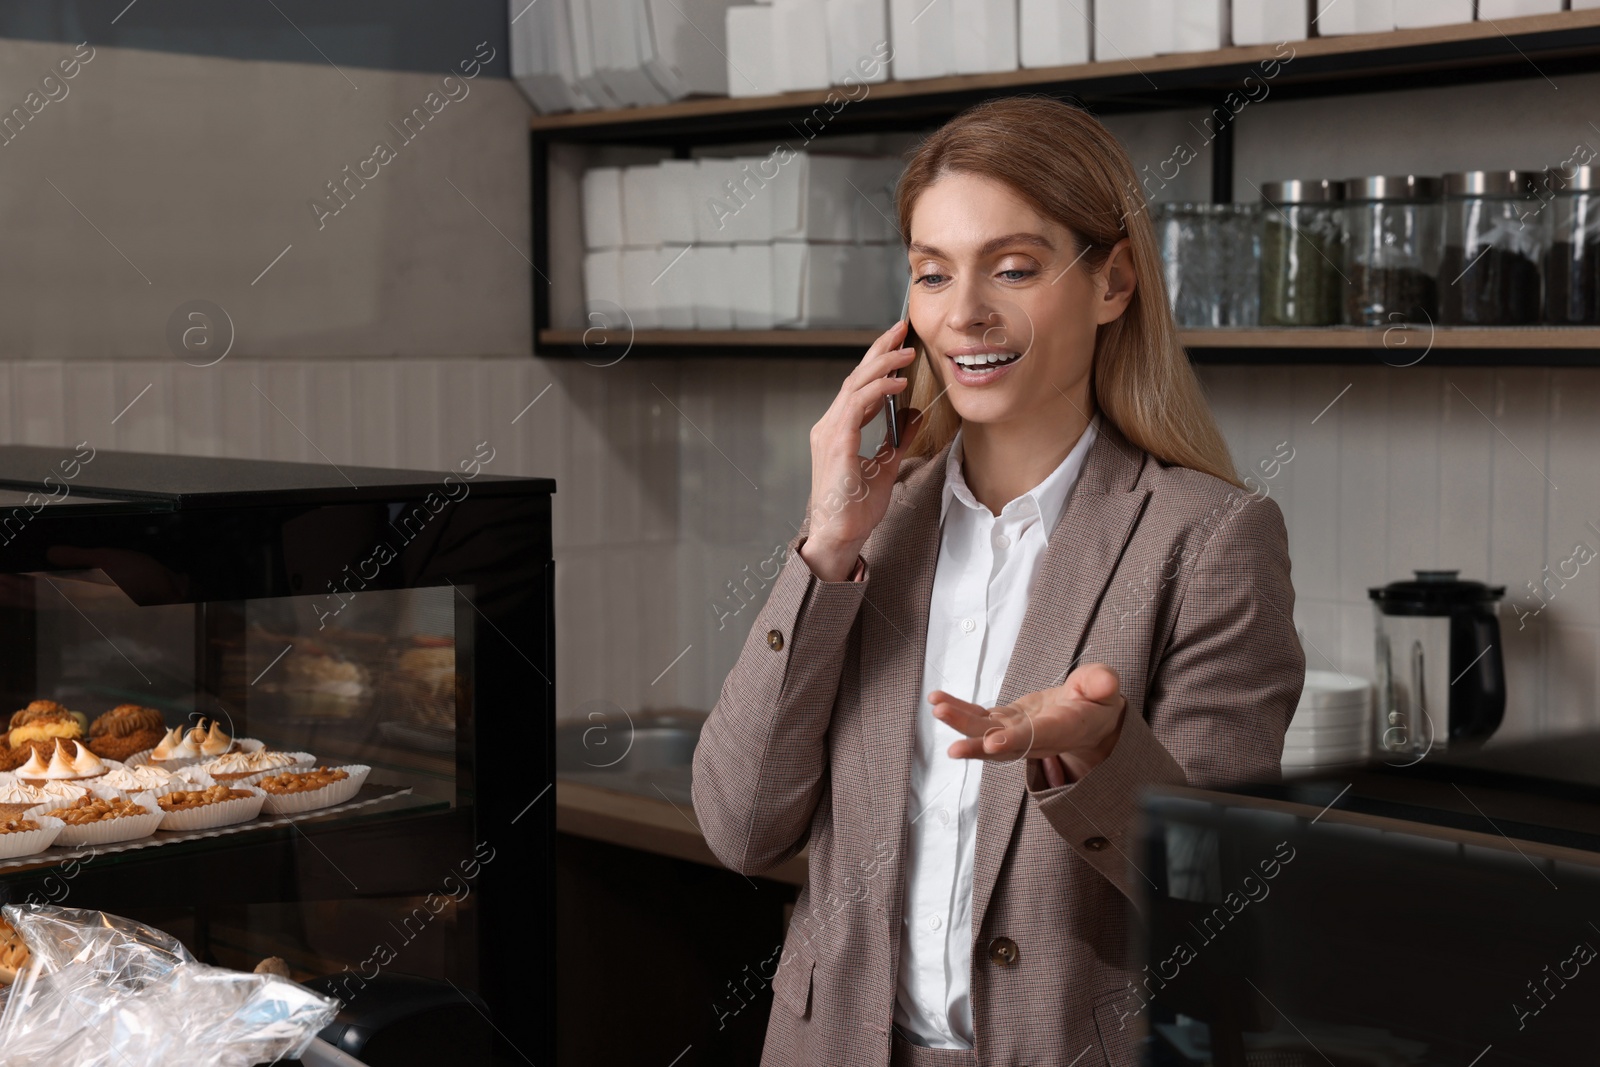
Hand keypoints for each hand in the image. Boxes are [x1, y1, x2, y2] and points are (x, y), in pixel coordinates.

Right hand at [799, 321, 919, 581]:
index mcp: (839, 430)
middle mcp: (830, 426)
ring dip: (882, 365)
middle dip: (880, 350)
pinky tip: (896, 385)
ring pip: (855, 386)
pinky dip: (877, 391)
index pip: (859, 385)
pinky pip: (856, 407)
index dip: (878, 361)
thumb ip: (898, 438)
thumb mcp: (886, 466)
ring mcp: (830, 433)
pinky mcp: (836, 444)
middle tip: (902, 329)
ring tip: (907, 352)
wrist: (840, 536)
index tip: (899, 342)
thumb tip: (914, 414)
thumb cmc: (855, 509)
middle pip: (855, 377)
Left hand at [929, 664, 1126, 787]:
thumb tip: (1106, 681)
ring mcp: (1017, 731)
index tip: (993, 744)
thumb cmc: (1097, 703)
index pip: (1038, 737)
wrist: (1088, 718)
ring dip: (960, 724)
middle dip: (977, 744)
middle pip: (1003, 743)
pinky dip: (959, 709)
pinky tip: (937, 700)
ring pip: (985, 732)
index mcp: (1062, 729)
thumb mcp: (1105, 689)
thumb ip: (1102, 684)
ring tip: (937, 710)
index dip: (1015, 741)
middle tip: (953, 748)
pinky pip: (979, 717)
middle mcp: (1035, 738)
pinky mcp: (1005, 721)